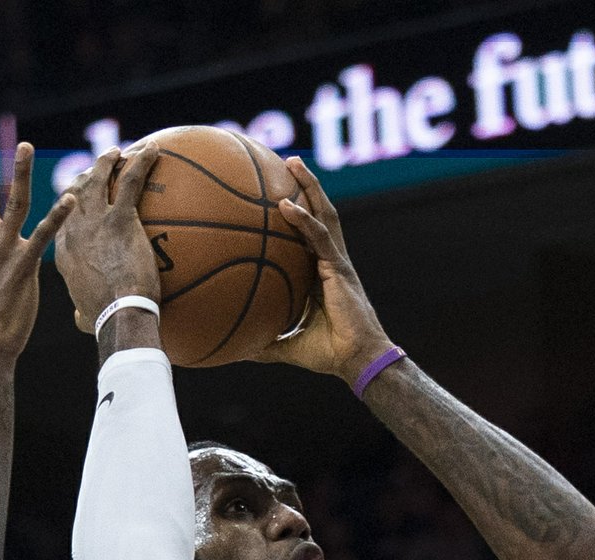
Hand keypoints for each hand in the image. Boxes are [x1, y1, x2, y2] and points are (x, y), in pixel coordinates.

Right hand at [53, 145, 161, 335]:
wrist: (117, 316)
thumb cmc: (105, 321)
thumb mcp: (85, 316)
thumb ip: (81, 311)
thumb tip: (80, 318)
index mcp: (63, 250)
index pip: (63, 217)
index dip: (69, 201)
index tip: (77, 194)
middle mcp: (74, 230)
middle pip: (76, 191)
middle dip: (86, 175)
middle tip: (99, 166)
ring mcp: (95, 221)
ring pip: (98, 178)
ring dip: (108, 160)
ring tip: (120, 151)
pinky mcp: (120, 219)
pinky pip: (131, 181)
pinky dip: (141, 162)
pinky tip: (153, 149)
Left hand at [267, 157, 392, 382]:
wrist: (357, 362)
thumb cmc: (329, 355)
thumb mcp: (287, 347)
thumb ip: (264, 343)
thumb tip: (236, 351)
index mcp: (322, 274)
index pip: (310, 235)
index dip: (299, 212)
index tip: (280, 192)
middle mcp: (331, 261)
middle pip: (320, 213)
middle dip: (307, 186)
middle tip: (288, 162)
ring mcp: (337, 262)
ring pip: (324, 214)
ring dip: (310, 187)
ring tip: (293, 163)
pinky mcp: (340, 269)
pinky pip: (319, 238)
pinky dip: (303, 220)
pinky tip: (284, 206)